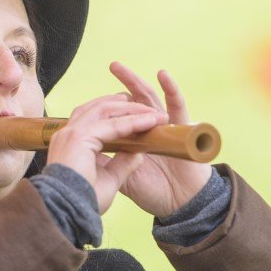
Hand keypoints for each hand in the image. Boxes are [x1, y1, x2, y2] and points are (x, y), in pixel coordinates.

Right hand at [44, 93, 165, 214]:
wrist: (69, 214)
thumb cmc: (84, 202)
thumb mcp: (109, 179)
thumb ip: (121, 163)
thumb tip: (138, 153)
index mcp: (71, 143)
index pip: (94, 118)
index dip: (118, 116)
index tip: (139, 116)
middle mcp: (68, 133)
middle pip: (99, 107)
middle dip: (126, 106)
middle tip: (149, 109)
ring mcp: (71, 133)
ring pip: (105, 110)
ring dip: (131, 110)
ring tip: (153, 113)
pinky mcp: (79, 138)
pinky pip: (112, 125)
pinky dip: (132, 122)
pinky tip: (149, 122)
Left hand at [109, 62, 211, 217]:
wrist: (182, 206)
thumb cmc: (155, 193)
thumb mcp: (122, 180)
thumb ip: (108, 164)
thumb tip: (87, 150)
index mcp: (134, 140)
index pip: (116, 120)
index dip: (105, 111)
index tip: (94, 99)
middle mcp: (149, 130)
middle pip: (131, 103)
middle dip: (121, 85)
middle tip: (113, 65)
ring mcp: (165, 129)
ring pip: (150, 98)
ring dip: (136, 80)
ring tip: (123, 65)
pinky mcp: (183, 131)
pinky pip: (178, 107)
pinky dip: (172, 91)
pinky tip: (162, 75)